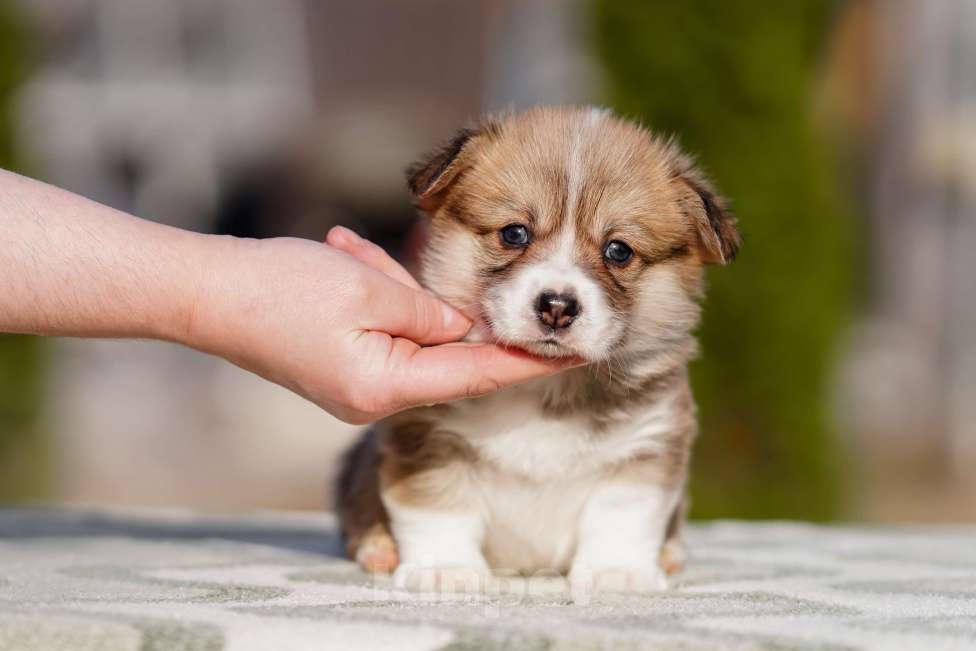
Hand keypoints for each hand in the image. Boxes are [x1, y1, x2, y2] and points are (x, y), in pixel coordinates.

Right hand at [189, 228, 574, 423]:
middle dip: (447, 309)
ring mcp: (355, 383)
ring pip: (408, 332)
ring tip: (349, 255)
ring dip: (393, 289)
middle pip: (442, 352)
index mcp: (388, 386)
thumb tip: (464, 323)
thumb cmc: (281, 289)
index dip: (528, 361)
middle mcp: (376, 395)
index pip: (478, 375)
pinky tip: (342, 255)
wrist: (204, 293)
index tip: (575, 351)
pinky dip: (374, 293)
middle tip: (442, 273)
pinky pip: (379, 329)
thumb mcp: (367, 290)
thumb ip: (427, 309)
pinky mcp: (339, 364)